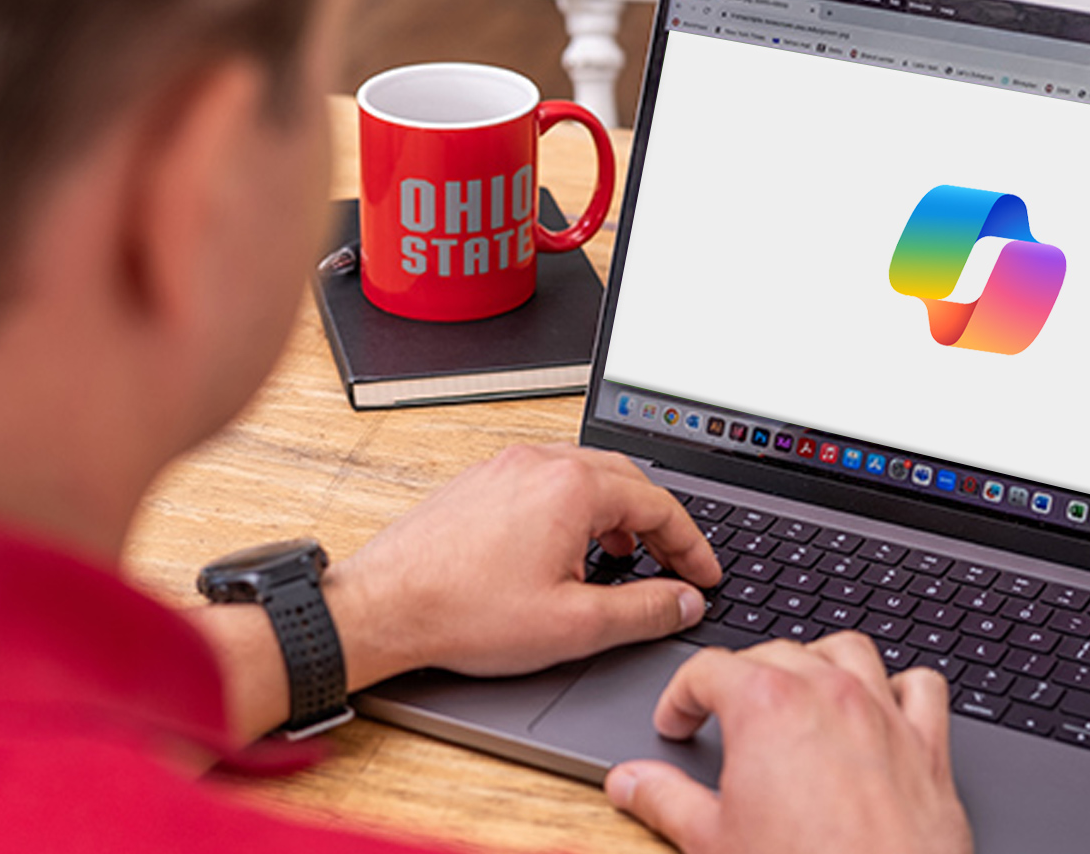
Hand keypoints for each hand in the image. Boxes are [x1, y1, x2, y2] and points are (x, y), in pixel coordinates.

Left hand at [327, 443, 721, 683]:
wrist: (384, 606)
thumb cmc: (463, 612)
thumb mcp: (573, 625)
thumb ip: (642, 610)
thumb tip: (682, 602)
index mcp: (571, 487)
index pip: (659, 504)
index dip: (693, 545)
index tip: (705, 575)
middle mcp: (538, 463)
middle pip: (625, 477)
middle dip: (657, 521)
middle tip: (674, 563)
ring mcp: (504, 467)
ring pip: (583, 473)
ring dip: (614, 510)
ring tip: (623, 554)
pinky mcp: (479, 482)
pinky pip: (545, 479)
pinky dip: (573, 506)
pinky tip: (566, 546)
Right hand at [605, 633, 971, 853]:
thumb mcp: (710, 842)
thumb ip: (664, 800)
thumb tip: (631, 782)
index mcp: (766, 706)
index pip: (708, 669)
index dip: (681, 696)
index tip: (677, 723)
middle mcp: (828, 694)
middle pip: (774, 653)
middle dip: (740, 678)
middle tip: (722, 718)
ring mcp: (883, 716)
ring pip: (847, 651)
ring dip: (817, 663)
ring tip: (797, 695)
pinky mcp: (929, 749)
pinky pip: (922, 688)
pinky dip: (898, 689)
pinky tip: (879, 710)